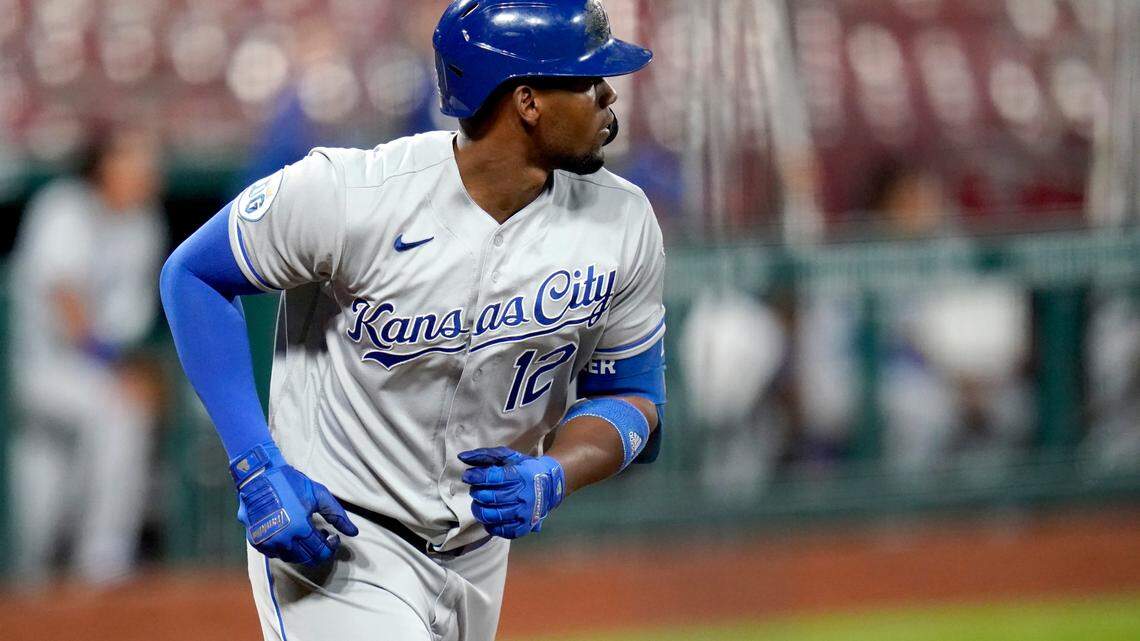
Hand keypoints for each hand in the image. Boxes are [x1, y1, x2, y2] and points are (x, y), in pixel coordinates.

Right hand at [230, 443, 358, 565]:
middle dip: (317, 550)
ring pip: (290, 558)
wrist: (258, 476)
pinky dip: (285, 548)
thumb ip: (337, 515)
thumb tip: (353, 532)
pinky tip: (290, 534)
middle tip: (320, 536)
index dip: (330, 547)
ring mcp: (267, 542)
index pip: (320, 552)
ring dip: (301, 550)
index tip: (332, 536)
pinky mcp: (256, 541)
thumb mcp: (319, 495)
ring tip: (305, 534)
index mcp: (300, 528)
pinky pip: (275, 553)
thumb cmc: (290, 483)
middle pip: (306, 558)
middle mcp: (283, 540)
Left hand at [458, 447, 564, 539]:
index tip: (468, 476)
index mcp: (520, 476)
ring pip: (491, 516)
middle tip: (476, 489)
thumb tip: (462, 457)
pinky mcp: (523, 527)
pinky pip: (500, 530)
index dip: (475, 477)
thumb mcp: (508, 456)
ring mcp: (524, 513)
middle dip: (476, 492)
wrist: (550, 485)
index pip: (492, 478)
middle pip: (488, 498)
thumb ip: (485, 455)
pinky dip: (489, 525)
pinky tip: (489, 516)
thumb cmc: (524, 469)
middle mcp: (523, 496)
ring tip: (479, 503)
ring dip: (479, 509)